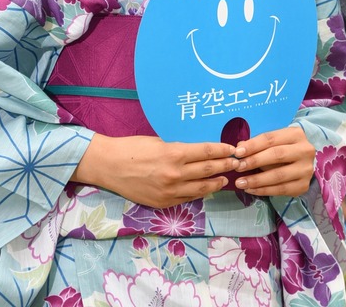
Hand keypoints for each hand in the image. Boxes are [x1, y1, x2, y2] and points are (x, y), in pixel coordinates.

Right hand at [71, 133, 239, 207]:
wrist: (109, 166)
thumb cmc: (132, 148)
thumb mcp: (158, 141)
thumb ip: (178, 149)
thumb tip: (197, 152)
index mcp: (173, 154)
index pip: (206, 152)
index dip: (222, 151)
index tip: (232, 149)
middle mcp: (175, 174)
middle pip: (207, 170)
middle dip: (224, 166)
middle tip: (236, 163)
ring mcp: (169, 191)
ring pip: (201, 188)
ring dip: (215, 182)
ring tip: (225, 178)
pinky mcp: (163, 203)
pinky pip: (187, 198)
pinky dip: (199, 193)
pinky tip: (205, 189)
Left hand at [233, 126, 315, 196]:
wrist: (303, 162)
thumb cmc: (284, 148)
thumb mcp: (274, 141)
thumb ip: (258, 144)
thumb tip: (240, 148)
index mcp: (296, 134)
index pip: (271, 139)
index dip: (253, 145)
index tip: (237, 152)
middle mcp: (305, 151)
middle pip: (276, 155)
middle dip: (254, 161)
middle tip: (238, 167)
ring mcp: (306, 170)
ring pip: (278, 175)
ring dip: (256, 180)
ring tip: (241, 182)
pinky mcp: (303, 186)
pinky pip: (281, 190)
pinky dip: (264, 190)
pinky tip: (251, 189)